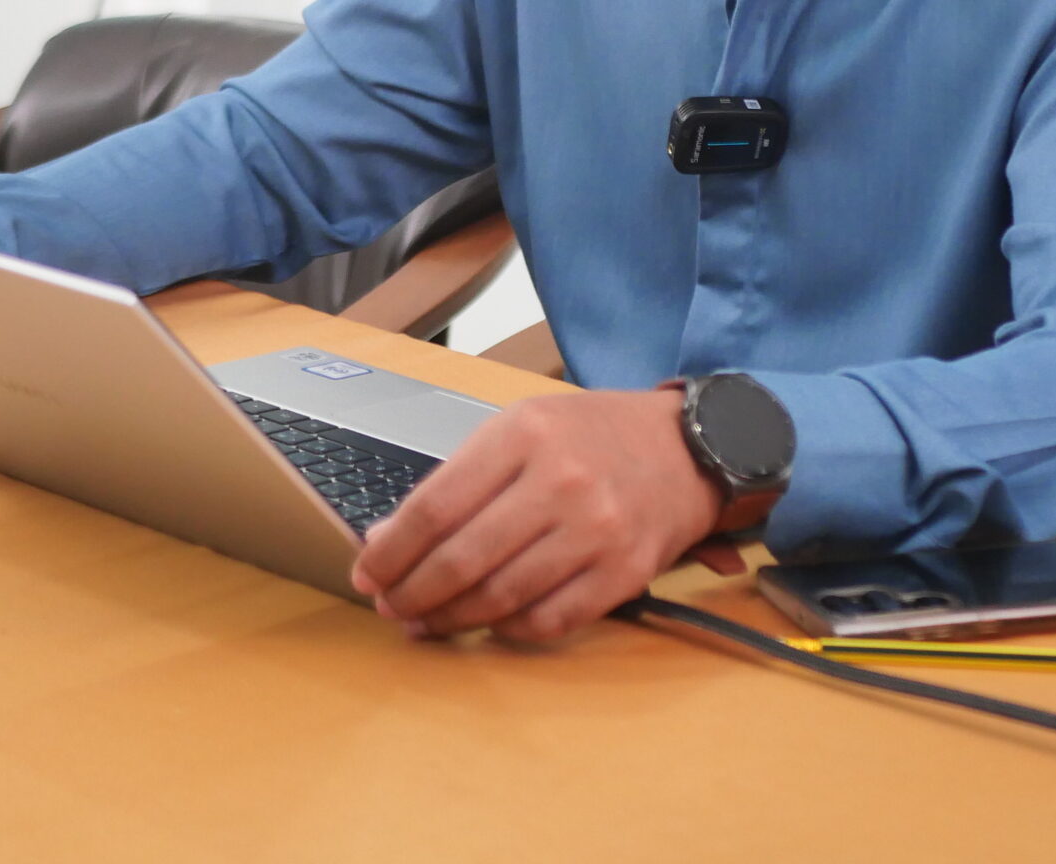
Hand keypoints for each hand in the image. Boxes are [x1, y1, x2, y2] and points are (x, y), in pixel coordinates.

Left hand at [349, 389, 721, 641]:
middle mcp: (560, 482)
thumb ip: (461, 477)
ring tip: (425, 622)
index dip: (392, 551)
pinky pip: (549, 619)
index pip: (435, 506)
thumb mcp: (522, 427)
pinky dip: (508, 629)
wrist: (689, 447)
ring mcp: (596, 530)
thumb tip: (393, 537)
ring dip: (450, 619)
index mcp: (524, 434)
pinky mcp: (625, 572)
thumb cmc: (593, 436)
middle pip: (462, 558)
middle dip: (412, 593)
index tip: (367, 572)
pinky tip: (487, 622)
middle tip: (389, 606)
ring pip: (501, 596)